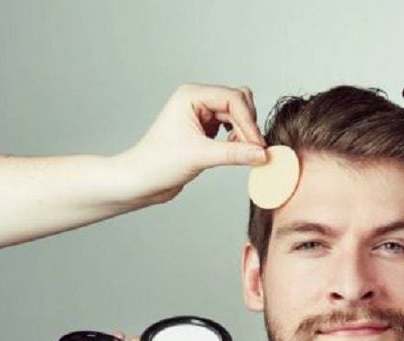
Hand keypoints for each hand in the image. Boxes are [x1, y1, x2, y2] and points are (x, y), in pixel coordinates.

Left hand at [115, 83, 268, 205]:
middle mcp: (197, 100)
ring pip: (238, 116)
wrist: (140, 180)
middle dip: (248, 126)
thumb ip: (235, 154)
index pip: (233, 99)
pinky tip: (234, 154)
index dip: (249, 122)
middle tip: (253, 150)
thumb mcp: (200, 156)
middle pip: (239, 103)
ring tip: (242, 154)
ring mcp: (201, 114)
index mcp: (191, 95)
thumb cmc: (158, 163)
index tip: (258, 146)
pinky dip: (238, 140)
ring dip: (244, 134)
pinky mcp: (205, 130)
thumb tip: (263, 154)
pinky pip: (232, 128)